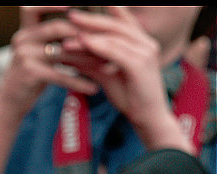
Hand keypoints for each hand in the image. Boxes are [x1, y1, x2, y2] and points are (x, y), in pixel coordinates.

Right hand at [0, 7, 100, 119]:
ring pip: (62, 51)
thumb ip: (55, 39)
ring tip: (107, 64)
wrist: (9, 104)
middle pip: (57, 27)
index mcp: (25, 31)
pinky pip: (59, 75)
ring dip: (87, 58)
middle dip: (84, 34)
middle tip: (107, 40)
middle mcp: (22, 39)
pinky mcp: (28, 74)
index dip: (53, 4)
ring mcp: (24, 56)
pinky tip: (93, 88)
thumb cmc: (31, 76)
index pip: (34, 8)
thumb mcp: (39, 53)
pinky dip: (78, 82)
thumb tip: (86, 27)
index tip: (75, 5)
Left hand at [59, 6, 193, 151]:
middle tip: (70, 14)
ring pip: (114, 37)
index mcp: (142, 43)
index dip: (104, 12)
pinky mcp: (140, 65)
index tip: (81, 8)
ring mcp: (145, 53)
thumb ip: (92, 62)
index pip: (122, 21)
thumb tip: (69, 54)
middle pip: (116, 25)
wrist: (148, 118)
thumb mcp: (107, 75)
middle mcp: (147, 44)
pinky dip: (97, 46)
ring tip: (68, 31)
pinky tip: (81, 43)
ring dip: (90, 33)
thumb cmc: (130, 97)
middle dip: (92, 19)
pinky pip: (115, 52)